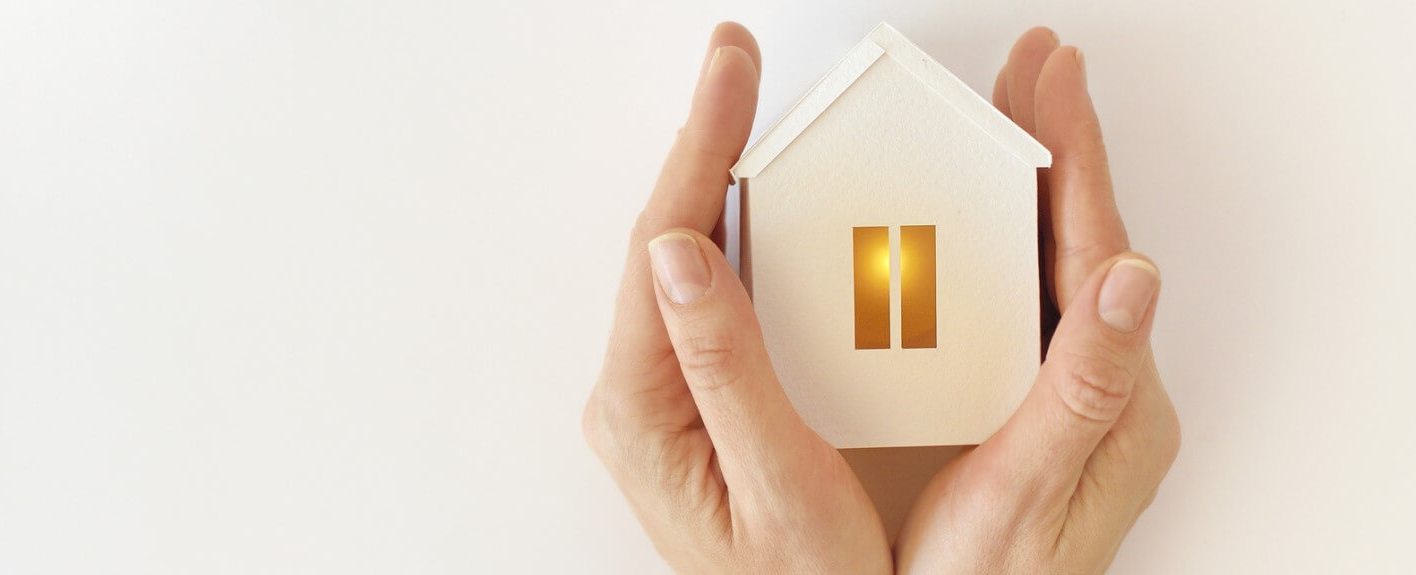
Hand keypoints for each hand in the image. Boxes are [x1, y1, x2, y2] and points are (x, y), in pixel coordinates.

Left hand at [581, 24, 891, 573]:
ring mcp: (664, 389)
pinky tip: (764, 192)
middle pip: (670, 235)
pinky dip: (740, 229)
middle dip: (706, 141)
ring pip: (689, 256)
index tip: (732, 72)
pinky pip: (714, 290)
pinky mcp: (696, 392)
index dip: (701, 150)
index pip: (665, 247)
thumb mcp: (775, 484)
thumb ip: (724, 367)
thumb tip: (679, 250)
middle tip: (736, 58)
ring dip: (718, 177)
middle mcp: (639, 389)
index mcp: (643, 408)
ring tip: (749, 100)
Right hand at [891, 29, 1180, 573]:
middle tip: (1036, 66)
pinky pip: (1028, 300)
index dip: (1073, 159)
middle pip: (1083, 241)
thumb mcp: (1031, 489)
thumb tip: (1136, 277)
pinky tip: (981, 214)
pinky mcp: (1035, 406)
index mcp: (1117, 402)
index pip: (1095, 254)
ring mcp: (1072, 395)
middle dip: (1059, 147)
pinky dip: (1007, 238)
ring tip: (1013, 111)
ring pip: (1056, 263)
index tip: (1054, 80)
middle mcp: (1105, 389)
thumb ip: (1084, 385)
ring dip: (1035, 182)